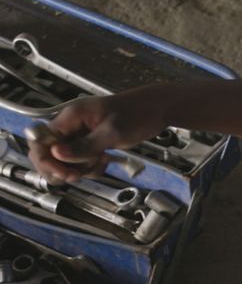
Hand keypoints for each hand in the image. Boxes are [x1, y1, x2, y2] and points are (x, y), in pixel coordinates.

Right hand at [28, 90, 165, 183]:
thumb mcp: (113, 132)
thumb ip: (85, 145)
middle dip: (62, 168)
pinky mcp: (93, 143)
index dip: (46, 160)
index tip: (65, 173)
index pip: (41, 140)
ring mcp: (82, 135)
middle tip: (80, 174)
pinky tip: (104, 163)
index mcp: (71, 117)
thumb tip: (56, 154)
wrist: (158, 109)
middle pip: (49, 153)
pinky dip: (90, 167)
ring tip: (100, 164)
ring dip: (79, 169)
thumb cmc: (138, 113)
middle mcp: (72, 126)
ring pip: (66, 160)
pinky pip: (81, 160)